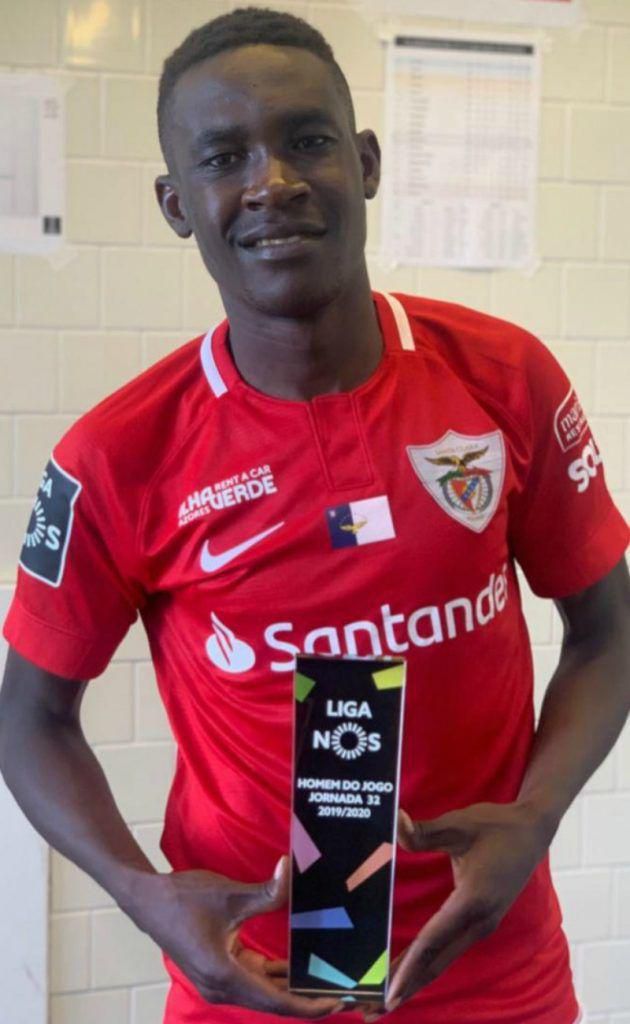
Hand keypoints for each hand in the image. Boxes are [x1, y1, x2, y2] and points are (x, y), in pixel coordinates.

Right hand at [125, 856, 342, 1017]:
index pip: (276, 1002)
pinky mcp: (220, 971)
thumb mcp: (229, 893)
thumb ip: (266, 891)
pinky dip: (276, 974)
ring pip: (265, 991)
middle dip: (307, 997)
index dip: (308, 1005)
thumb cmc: (184, 898)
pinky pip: (255, 978)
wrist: (147, 901)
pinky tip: (298, 964)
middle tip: (342, 990)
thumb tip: (291, 869)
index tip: (336, 1002)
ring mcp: (220, 982)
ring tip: (327, 978)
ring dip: (292, 986)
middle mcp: (223, 988)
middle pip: (274, 1002)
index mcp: (225, 977)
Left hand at [371, 803, 553, 1016]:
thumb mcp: (459, 824)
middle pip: (436, 962)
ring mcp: (482, 925)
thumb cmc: (496, 826)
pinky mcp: (481, 923)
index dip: (409, 965)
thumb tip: (397, 823)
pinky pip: (449, 950)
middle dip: (406, 987)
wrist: (533, 831)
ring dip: (414, 980)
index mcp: (474, 901)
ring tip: (385, 1002)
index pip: (434, 940)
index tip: (388, 989)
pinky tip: (409, 972)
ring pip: (442, 960)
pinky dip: (427, 964)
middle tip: (373, 1011)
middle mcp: (479, 921)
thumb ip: (425, 832)